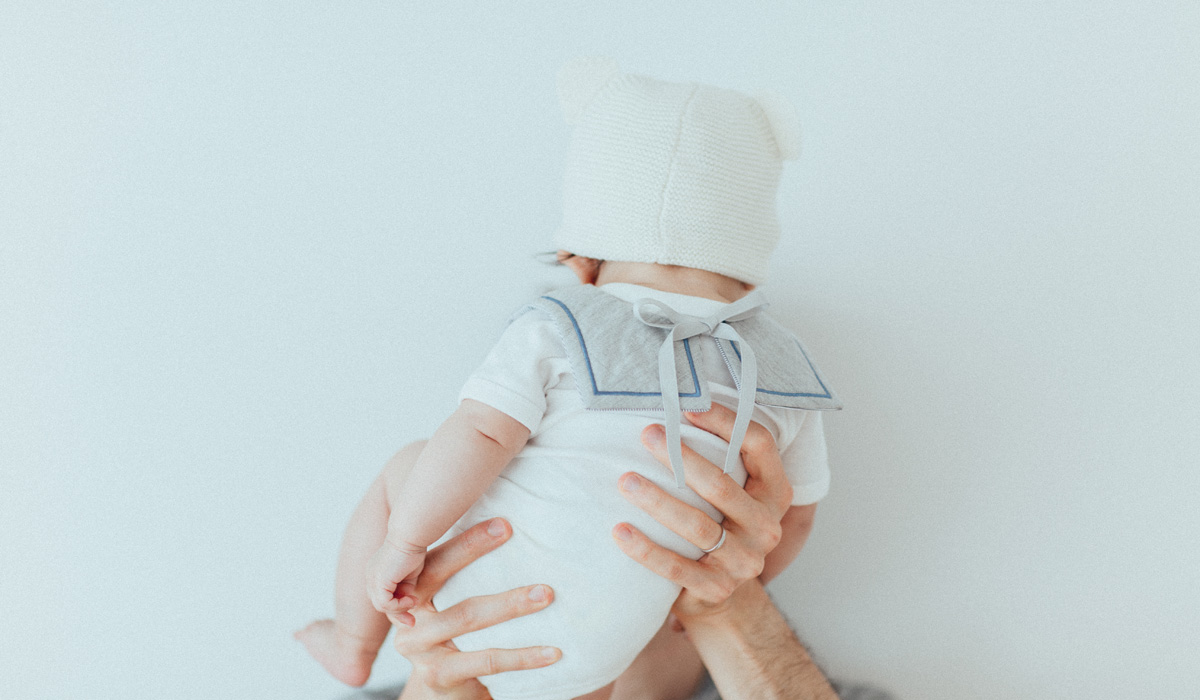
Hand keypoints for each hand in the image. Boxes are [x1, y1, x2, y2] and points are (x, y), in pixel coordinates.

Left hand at [366, 539, 426, 617]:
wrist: (411, 535)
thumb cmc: (414, 549)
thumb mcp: (409, 575)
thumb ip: (405, 589)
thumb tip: (407, 604)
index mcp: (376, 573)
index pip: (382, 597)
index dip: (397, 607)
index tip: (412, 614)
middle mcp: (371, 577)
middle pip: (380, 603)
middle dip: (397, 614)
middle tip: (412, 623)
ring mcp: (372, 579)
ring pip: (381, 606)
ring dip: (400, 608)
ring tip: (414, 602)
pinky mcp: (377, 582)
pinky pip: (385, 604)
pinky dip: (399, 605)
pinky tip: (411, 599)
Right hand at [392, 518, 561, 698]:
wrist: (448, 690)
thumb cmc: (460, 634)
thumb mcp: (454, 602)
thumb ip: (465, 573)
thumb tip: (512, 528)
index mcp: (411, 590)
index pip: (433, 556)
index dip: (466, 540)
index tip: (503, 524)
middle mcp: (409, 616)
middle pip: (441, 578)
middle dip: (476, 551)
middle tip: (513, 533)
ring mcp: (419, 648)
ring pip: (467, 618)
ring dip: (511, 604)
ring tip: (546, 594)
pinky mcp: (438, 676)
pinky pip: (486, 660)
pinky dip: (523, 655)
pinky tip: (553, 651)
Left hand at [612, 403, 793, 622]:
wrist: (722, 594)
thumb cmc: (720, 524)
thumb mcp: (734, 492)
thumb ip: (722, 458)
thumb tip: (676, 407)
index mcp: (774, 493)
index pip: (759, 445)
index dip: (726, 421)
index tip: (687, 408)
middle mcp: (766, 526)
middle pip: (722, 485)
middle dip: (681, 457)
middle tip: (648, 435)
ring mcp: (744, 561)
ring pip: (697, 526)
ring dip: (658, 501)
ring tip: (626, 481)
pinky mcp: (716, 589)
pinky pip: (676, 568)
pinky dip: (646, 550)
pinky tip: (620, 531)